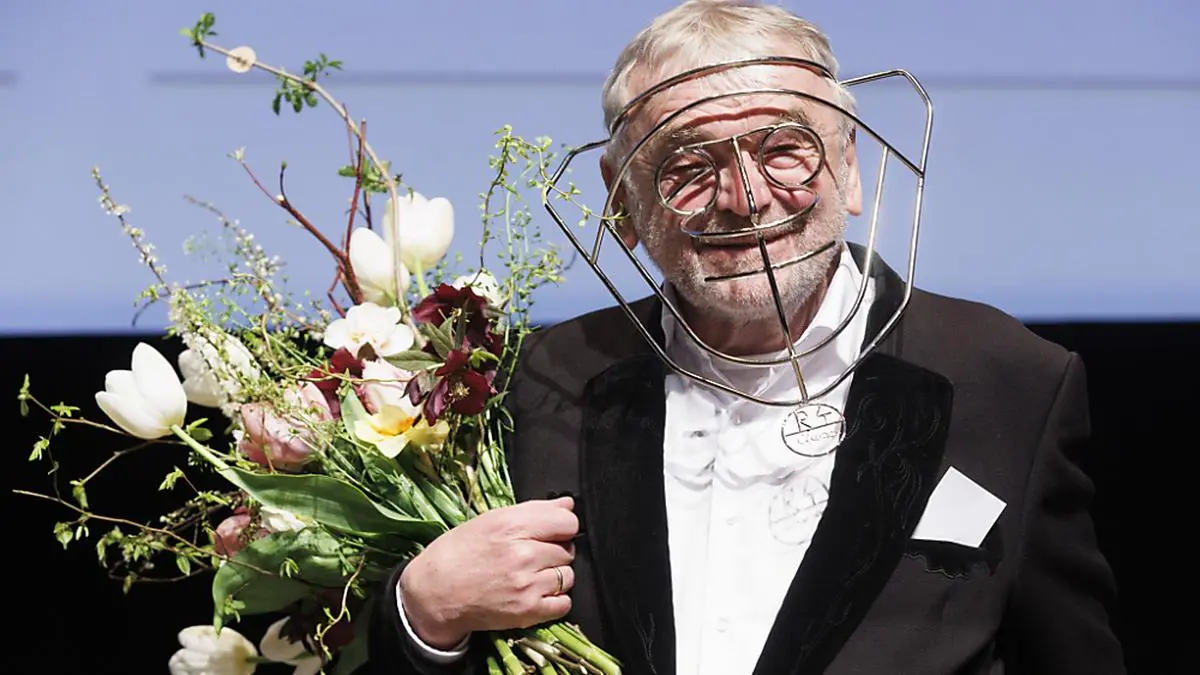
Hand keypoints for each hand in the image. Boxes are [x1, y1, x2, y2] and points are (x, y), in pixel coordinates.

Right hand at [399, 496, 577, 648]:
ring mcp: (526, 584)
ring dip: (555, 576)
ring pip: (568, 576)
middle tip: (533, 555)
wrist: (433, 594)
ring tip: (531, 575)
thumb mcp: (490, 520)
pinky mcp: (527, 611)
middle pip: (568, 549)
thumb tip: (568, 504)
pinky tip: (535, 593)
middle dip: (555, 551)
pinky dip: (554, 599)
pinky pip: (564, 603)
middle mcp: (522, 553)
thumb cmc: (458, 553)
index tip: (553, 531)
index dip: (562, 526)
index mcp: (511, 525)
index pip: (567, 521)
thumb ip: (533, 510)